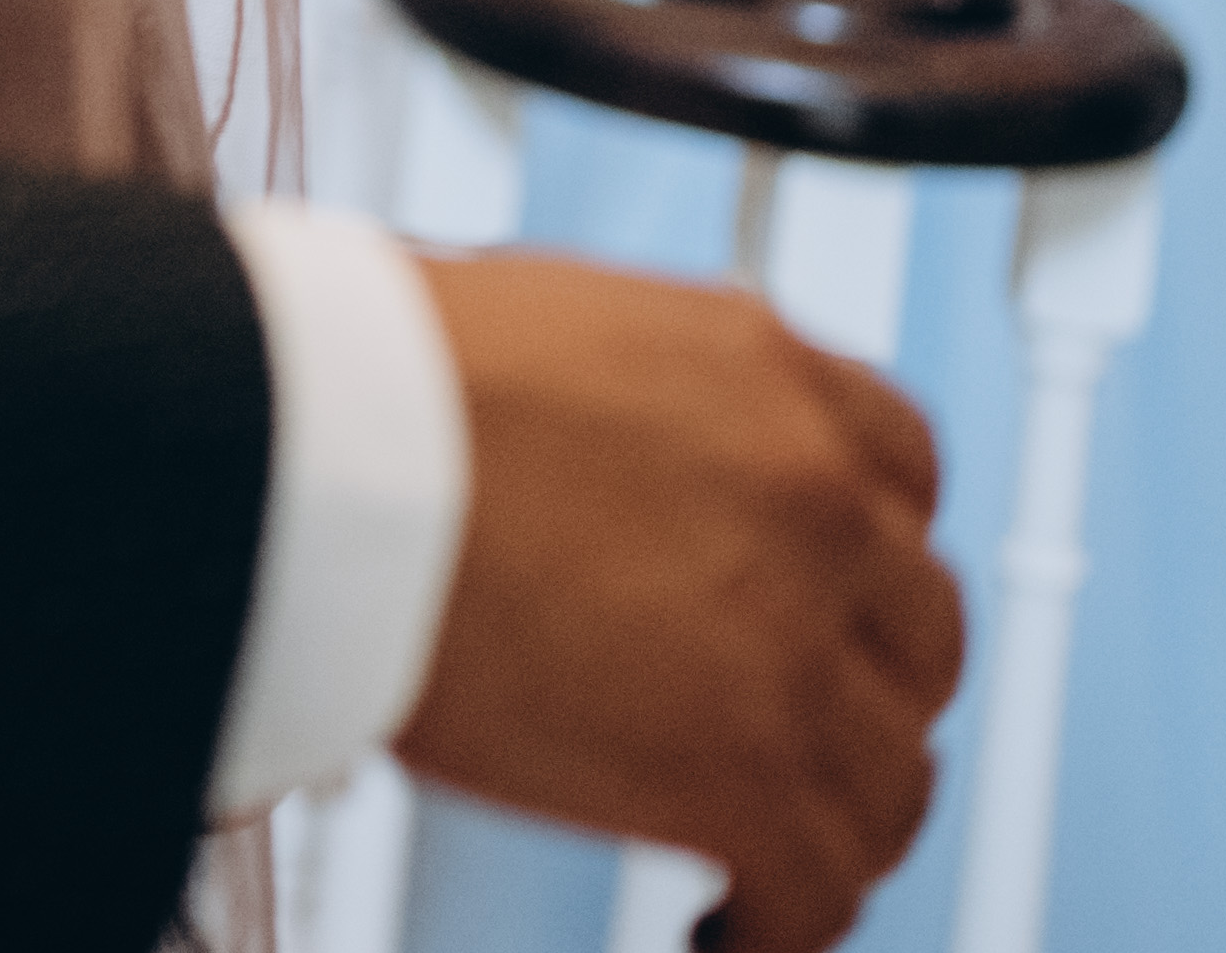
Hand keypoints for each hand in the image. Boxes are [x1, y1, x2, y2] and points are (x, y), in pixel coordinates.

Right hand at [396, 251, 965, 952]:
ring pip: (891, 774)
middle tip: (794, 727)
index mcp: (762, 370)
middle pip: (918, 632)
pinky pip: (819, 887)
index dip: (869, 547)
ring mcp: (794, 639)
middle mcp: (810, 494)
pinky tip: (725, 928)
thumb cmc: (362, 374)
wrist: (307, 440)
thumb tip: (584, 464)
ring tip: (770, 860)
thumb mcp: (547, 332)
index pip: (902, 468)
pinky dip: (785, 927)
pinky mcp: (744, 772)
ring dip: (840, 823)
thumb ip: (624, 402)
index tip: (833, 591)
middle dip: (865, 689)